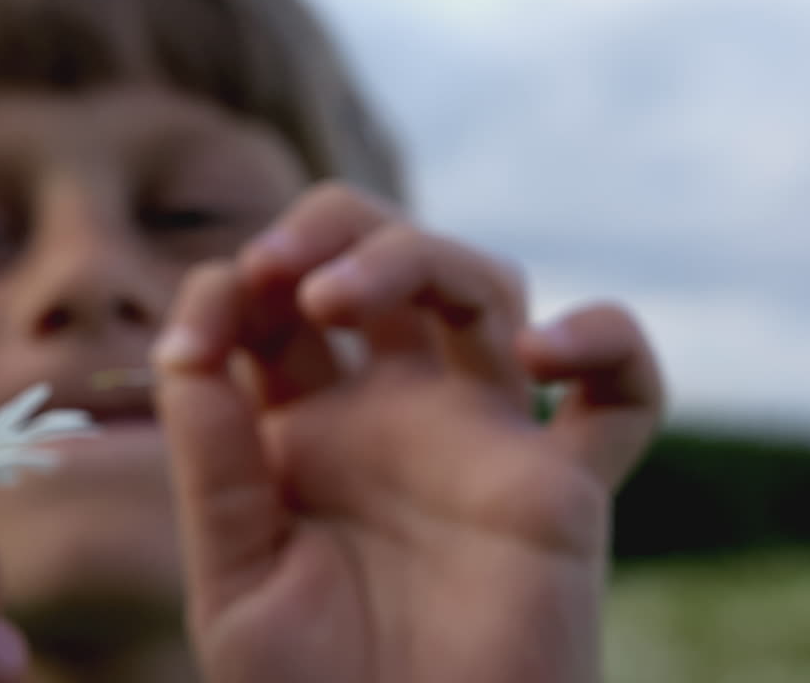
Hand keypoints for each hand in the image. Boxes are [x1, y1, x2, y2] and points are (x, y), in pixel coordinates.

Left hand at [153, 183, 662, 682]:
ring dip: (414, 255)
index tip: (191, 338)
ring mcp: (479, 441)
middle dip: (328, 231)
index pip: (272, 306)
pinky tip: (540, 355)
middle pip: (381, 260)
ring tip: (338, 299)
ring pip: (482, 285)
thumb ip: (213, 464)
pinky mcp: (562, 489)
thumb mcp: (231, 579)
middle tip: (279, 269)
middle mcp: (392, 417)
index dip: (227, 290)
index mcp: (301, 430)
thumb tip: (183, 346)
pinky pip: (625, 392)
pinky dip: (606, 344)